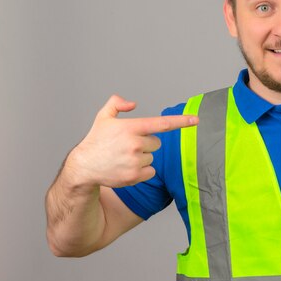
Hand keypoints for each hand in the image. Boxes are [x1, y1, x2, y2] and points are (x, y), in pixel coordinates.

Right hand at [67, 95, 197, 187]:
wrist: (84, 166)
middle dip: (146, 143)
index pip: (162, 123)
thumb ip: (117, 104)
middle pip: (157, 143)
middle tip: (128, 146)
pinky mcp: (135, 176)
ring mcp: (135, 161)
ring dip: (142, 157)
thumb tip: (134, 104)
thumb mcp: (103, 117)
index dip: (181, 121)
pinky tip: (126, 168)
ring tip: (123, 157)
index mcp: (131, 127)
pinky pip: (151, 171)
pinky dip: (142, 171)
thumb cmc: (96, 140)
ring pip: (152, 157)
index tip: (196, 119)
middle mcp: (135, 144)